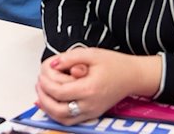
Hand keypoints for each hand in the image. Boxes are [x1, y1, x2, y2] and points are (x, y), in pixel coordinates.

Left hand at [36, 48, 160, 124]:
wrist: (133, 76)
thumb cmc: (115, 65)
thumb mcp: (91, 53)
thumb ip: (70, 57)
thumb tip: (53, 63)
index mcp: (90, 89)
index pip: (59, 92)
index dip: (46, 82)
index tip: (43, 72)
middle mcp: (90, 104)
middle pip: (58, 110)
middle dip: (44, 97)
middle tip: (39, 83)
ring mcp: (91, 112)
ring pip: (63, 119)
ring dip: (48, 108)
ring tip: (42, 92)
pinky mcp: (92, 114)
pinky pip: (71, 121)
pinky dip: (57, 114)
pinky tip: (51, 102)